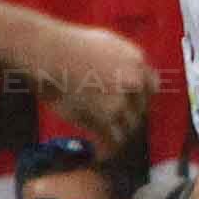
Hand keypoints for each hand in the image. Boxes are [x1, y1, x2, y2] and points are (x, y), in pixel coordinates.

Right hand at [38, 24, 156, 158]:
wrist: (47, 52)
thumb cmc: (66, 46)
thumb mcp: (105, 43)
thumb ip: (122, 61)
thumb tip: (129, 80)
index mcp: (136, 61)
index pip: (151, 87)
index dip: (140, 100)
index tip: (131, 108)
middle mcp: (134, 80)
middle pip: (139, 110)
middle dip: (128, 120)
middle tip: (116, 128)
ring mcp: (120, 98)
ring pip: (128, 127)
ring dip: (118, 137)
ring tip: (109, 145)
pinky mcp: (105, 115)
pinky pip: (112, 139)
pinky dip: (107, 149)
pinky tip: (101, 155)